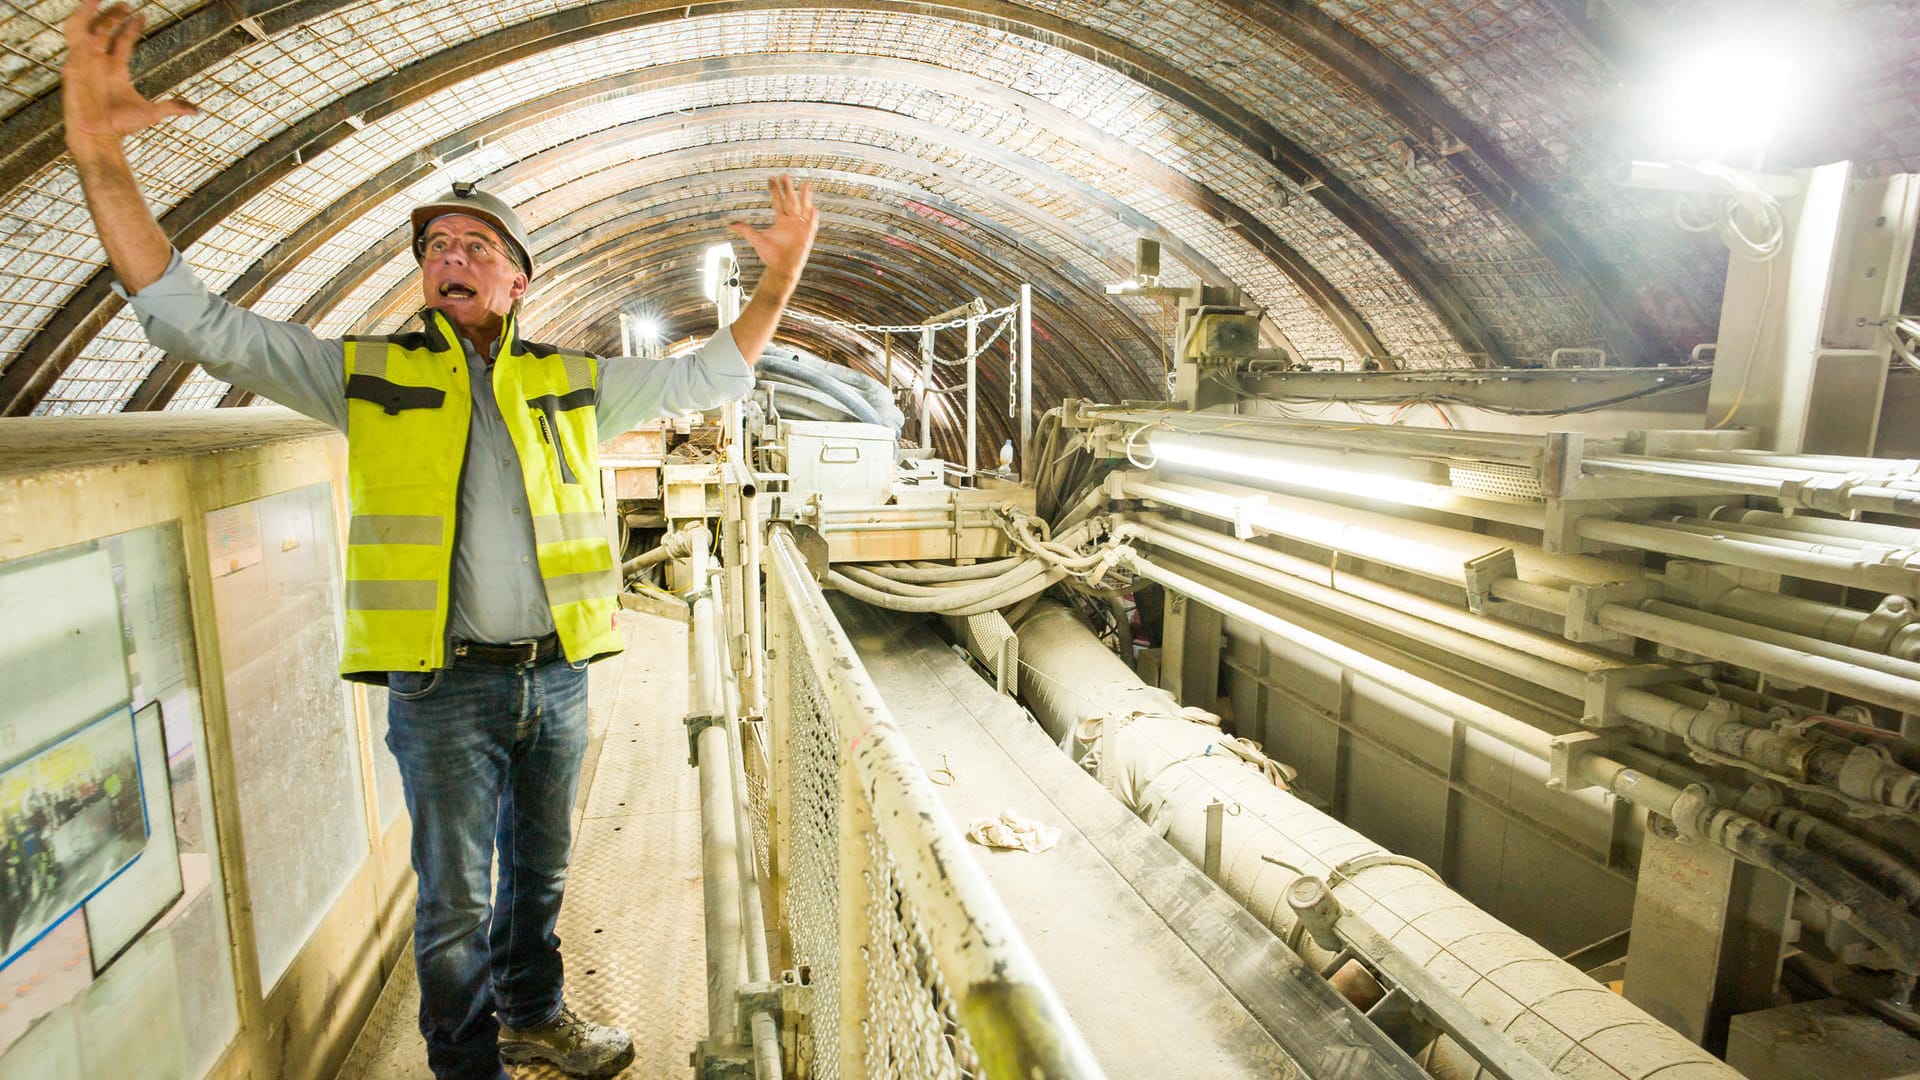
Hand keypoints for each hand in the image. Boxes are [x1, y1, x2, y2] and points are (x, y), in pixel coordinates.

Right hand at [62, 0, 196, 155]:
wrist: (99, 137)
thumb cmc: (121, 126)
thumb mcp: (152, 113)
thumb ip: (173, 107)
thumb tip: (196, 111)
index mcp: (115, 69)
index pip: (122, 40)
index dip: (131, 26)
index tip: (142, 15)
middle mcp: (98, 62)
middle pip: (104, 29)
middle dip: (113, 15)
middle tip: (125, 4)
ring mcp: (84, 62)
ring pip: (84, 29)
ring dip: (89, 12)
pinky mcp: (72, 65)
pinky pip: (73, 39)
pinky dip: (79, 24)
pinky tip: (88, 10)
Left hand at [727, 176, 817, 289]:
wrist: (782, 269)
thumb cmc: (771, 255)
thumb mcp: (757, 239)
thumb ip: (745, 230)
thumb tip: (730, 226)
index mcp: (781, 220)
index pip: (778, 201)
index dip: (775, 190)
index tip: (772, 178)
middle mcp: (792, 221)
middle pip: (790, 200)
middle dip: (787, 188)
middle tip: (784, 175)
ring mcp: (800, 227)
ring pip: (803, 208)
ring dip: (804, 197)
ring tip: (805, 184)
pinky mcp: (807, 236)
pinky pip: (811, 224)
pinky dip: (812, 216)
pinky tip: (813, 207)